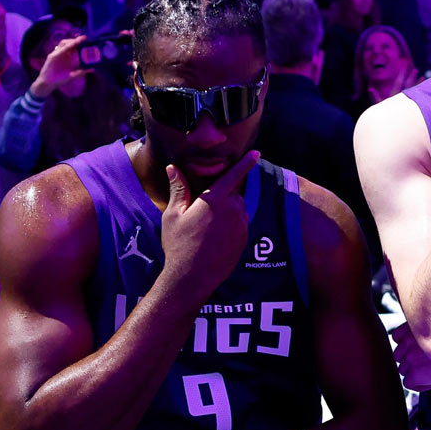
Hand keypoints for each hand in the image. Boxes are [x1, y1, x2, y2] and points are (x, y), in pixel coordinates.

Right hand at [31, 34, 89, 97]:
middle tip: (84, 38)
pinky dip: (66, 46)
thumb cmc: (60, 80)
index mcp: (67, 57)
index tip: (87, 41)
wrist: (48, 84)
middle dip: (76, 40)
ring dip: (71, 41)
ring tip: (79, 40)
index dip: (80, 44)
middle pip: (69, 43)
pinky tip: (72, 45)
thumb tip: (92, 69)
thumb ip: (82, 72)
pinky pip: (59, 50)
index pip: (74, 48)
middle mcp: (62, 54)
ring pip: (63, 44)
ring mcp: (56, 54)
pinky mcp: (52, 56)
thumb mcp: (73, 75)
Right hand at [159, 151, 258, 302]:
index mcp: (215, 199)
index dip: (246, 162)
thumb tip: (173, 168)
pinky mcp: (245, 239)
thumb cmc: (179, 244)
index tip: (257, 153)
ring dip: (226, 213)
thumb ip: (179, 189)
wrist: (192, 277)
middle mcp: (233, 209)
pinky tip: (214, 240)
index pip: (234, 175)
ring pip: (237, 210)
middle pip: (232, 194)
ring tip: (206, 230)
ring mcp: (241, 225)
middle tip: (201, 215)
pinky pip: (239, 225)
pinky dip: (230, 227)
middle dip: (221, 198)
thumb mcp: (173, 214)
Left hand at [392, 323, 430, 391]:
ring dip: (416, 373)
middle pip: (399, 355)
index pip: (397, 337)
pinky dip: (420, 385)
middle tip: (430, 365)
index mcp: (415, 326)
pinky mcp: (416, 373)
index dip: (407, 346)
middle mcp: (409, 340)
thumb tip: (423, 345)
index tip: (421, 352)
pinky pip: (408, 383)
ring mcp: (411, 357)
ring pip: (403, 369)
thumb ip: (430, 330)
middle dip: (412, 361)